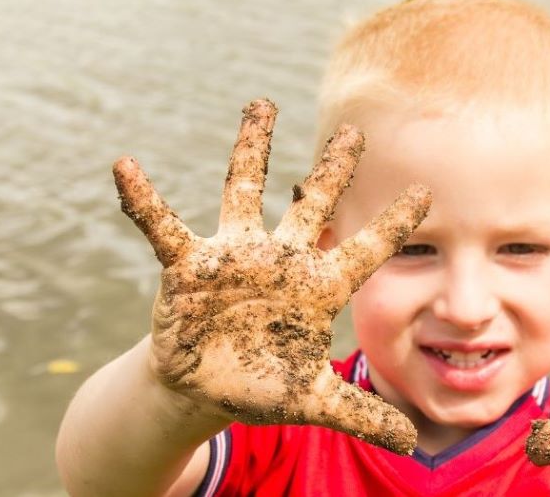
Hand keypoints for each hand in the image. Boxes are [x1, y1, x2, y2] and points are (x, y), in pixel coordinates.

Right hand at [112, 99, 430, 454]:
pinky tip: (124, 166)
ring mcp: (233, 256)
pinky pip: (162, 226)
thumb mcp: (312, 400)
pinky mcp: (188, 265)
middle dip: (332, 169)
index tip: (425, 192)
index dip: (391, 225)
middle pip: (311, 204)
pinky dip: (143, 199)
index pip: (361, 251)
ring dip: (251, 148)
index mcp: (315, 288)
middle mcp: (279, 260)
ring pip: (244, 191)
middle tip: (354, 131)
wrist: (204, 387)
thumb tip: (412, 444)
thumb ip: (359, 412)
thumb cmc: (262, 385)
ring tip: (261, 104)